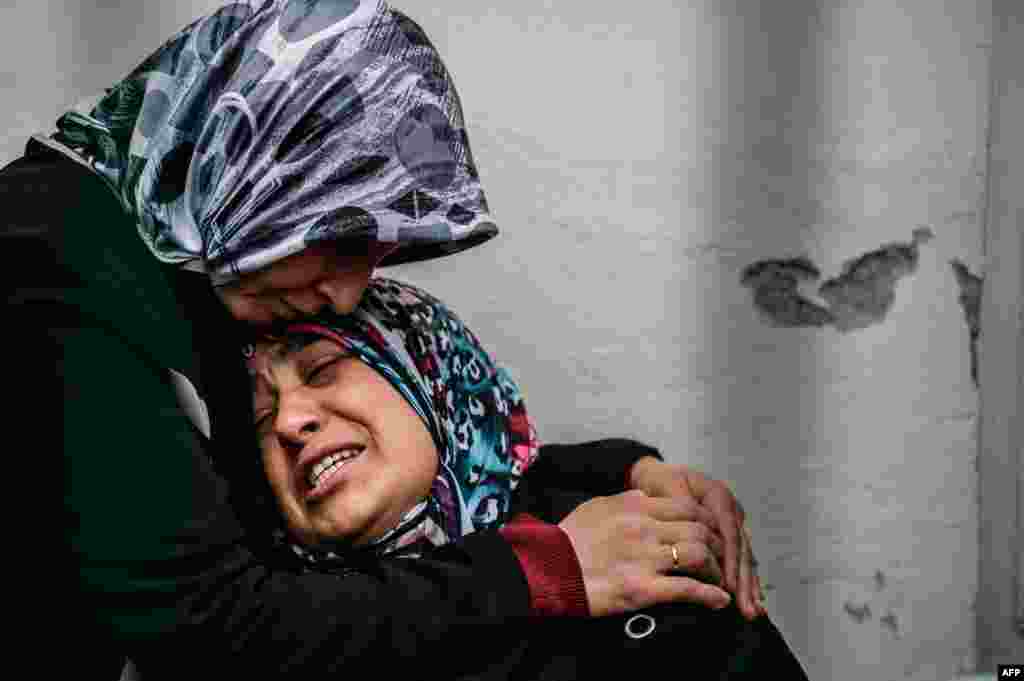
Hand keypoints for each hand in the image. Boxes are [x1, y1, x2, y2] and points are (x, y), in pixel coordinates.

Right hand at [558, 490, 732, 616]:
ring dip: (715, 569)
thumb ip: (628, 499)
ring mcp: (643, 557)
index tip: (712, 533)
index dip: (708, 520)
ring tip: (719, 580)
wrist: (546, 568)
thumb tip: (649, 495)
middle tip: (721, 559)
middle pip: (700, 529)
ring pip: (699, 555)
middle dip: (717, 546)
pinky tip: (719, 601)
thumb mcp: (599, 506)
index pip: (688, 506)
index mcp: (635, 505)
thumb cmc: (570, 538)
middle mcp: (644, 527)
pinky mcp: (640, 588)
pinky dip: (709, 596)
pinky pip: (686, 589)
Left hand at [628, 457, 764, 620]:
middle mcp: (730, 509)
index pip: (729, 532)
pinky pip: (738, 558)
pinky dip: (744, 580)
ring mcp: (731, 522)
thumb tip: (694, 533)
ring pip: (744, 556)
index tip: (728, 586)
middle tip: (747, 609)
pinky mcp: (727, 534)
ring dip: (749, 585)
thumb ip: (681, 508)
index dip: (730, 561)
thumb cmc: (657, 483)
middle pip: (741, 548)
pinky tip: (750, 599)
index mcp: (718, 495)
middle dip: (745, 580)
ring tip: (753, 611)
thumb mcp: (665, 488)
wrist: (655, 477)